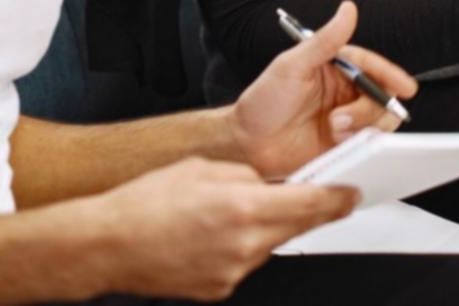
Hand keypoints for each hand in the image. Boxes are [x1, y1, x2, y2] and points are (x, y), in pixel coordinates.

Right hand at [86, 156, 356, 301]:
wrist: (106, 245)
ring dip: (266, 228)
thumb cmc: (144, 203)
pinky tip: (213, 235)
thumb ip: (244, 175)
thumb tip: (267, 182)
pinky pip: (245, 262)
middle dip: (304, 211)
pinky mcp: (220, 289)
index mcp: (242, 207)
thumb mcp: (202, 168)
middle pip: (296, 227)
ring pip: (270, 245)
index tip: (352, 194)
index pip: (311, 204)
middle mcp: (243, 244)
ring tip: (229, 213)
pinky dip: (241, 246)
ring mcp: (233, 271)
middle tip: (304, 197)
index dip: (338, 200)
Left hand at [228, 1, 417, 178]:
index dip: (390, 75)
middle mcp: (343, 93)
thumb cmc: (262, 102)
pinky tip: (339, 144)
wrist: (245, 144)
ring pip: (379, 121)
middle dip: (370, 108)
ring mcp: (345, 120)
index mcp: (335, 69)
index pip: (371, 66)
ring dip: (363, 127)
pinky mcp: (343, 146)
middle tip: (343, 118)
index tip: (404, 86)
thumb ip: (324, 40)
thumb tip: (348, 9)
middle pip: (381, 95)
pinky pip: (368, 145)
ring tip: (335, 131)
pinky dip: (361, 145)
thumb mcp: (292, 66)